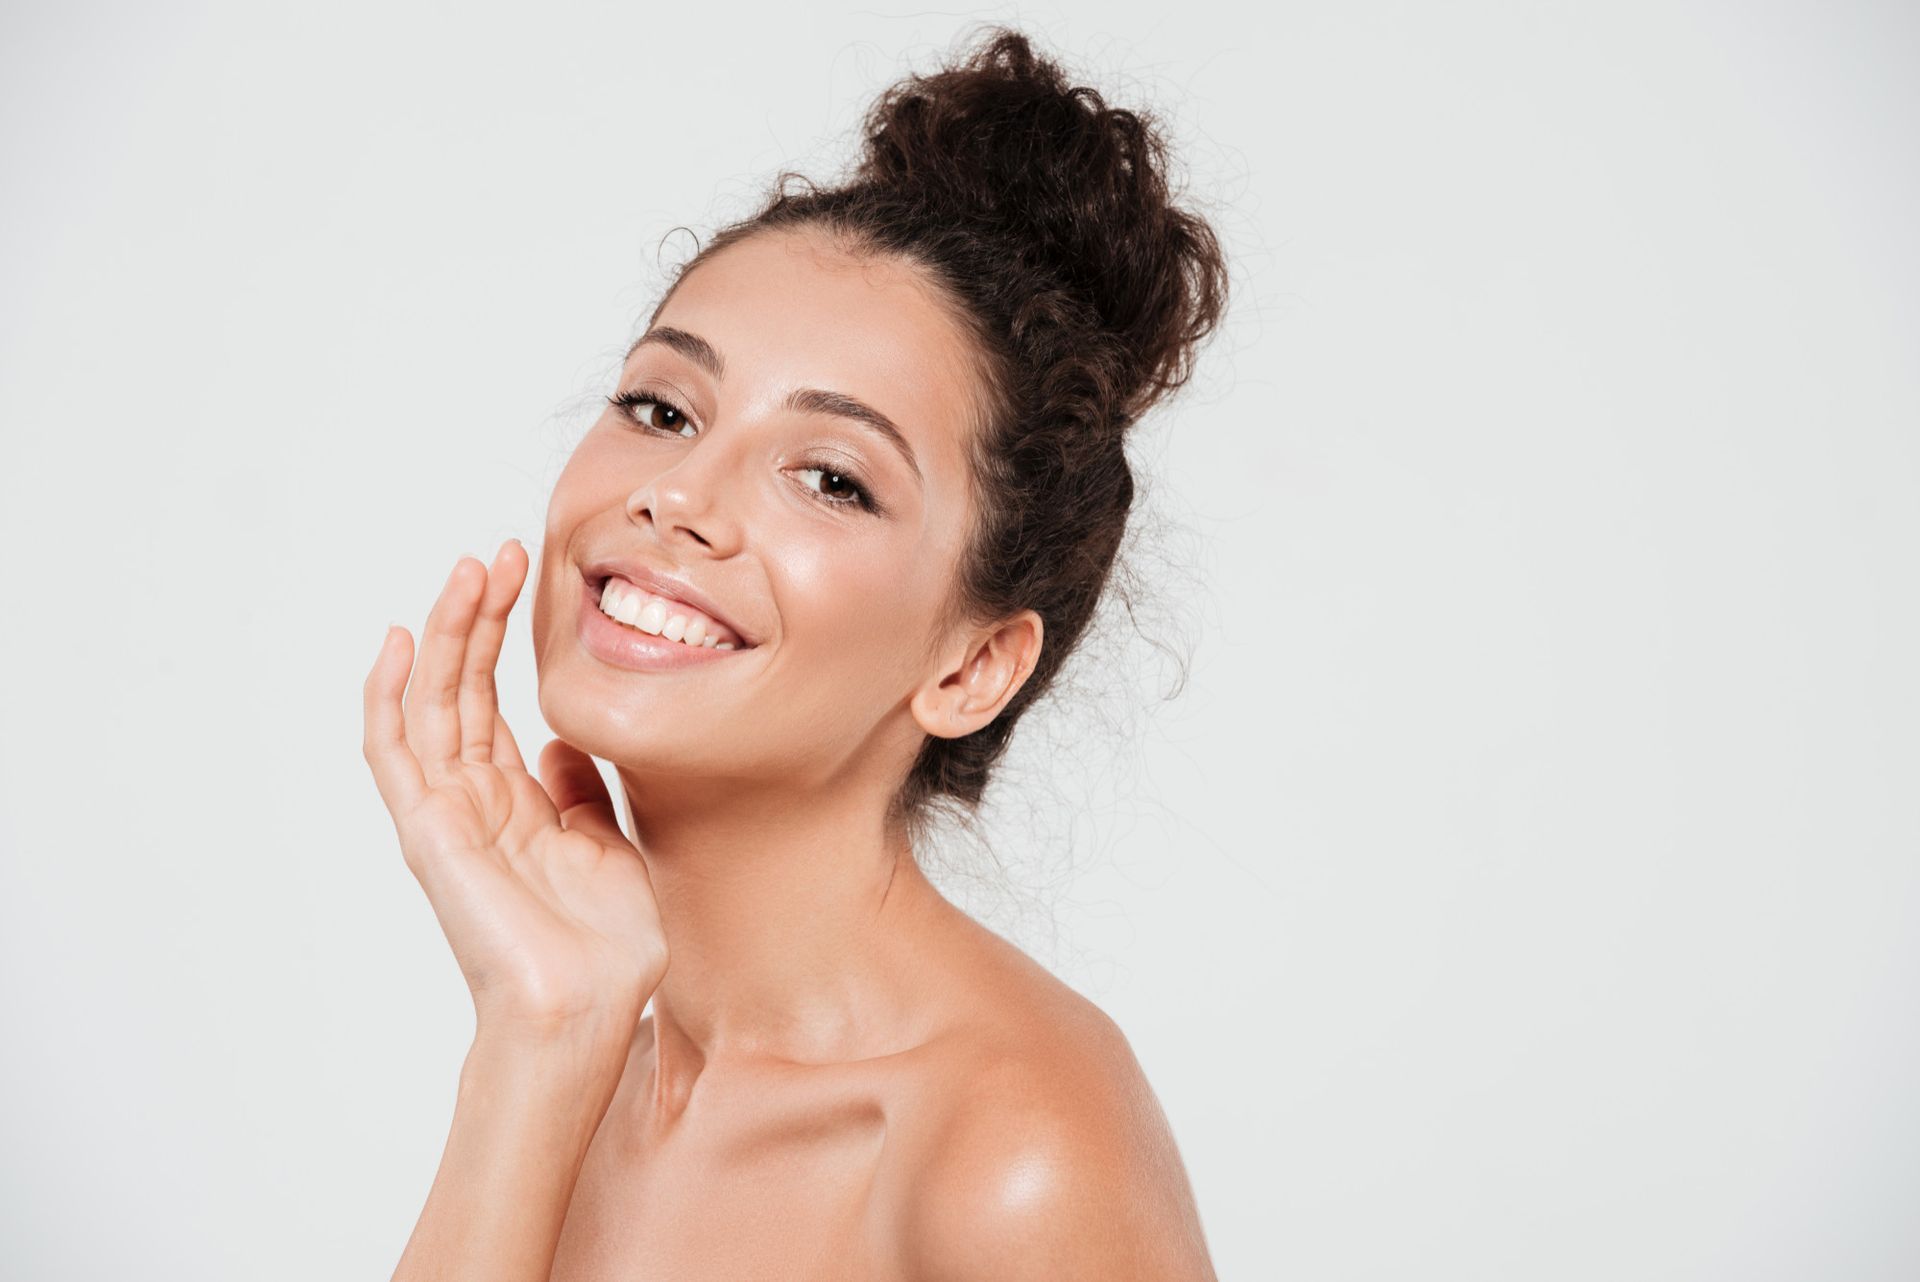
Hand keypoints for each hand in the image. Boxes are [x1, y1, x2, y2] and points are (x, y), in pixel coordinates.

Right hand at [362, 540, 666, 1053]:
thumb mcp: (607, 845)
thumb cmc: (604, 946)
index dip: (501, 636)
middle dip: (476, 617)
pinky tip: (397, 640)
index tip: (526, 574)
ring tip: (467, 570)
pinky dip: (387, 694)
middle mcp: (470, 801)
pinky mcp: (427, 829)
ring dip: (443, 634)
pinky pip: (393, 751)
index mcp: (512, 803)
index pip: (493, 701)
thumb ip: (580, 791)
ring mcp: (444, 813)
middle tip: (501, 553)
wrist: (586, 1006)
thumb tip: (565, 743)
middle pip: (460, 688)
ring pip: (429, 703)